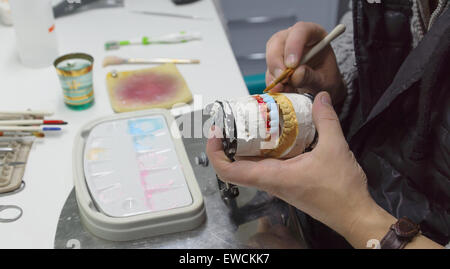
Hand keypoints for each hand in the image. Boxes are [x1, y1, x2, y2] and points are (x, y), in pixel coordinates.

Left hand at [206, 92, 379, 245]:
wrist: (353, 214)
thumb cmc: (341, 188)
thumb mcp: (335, 148)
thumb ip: (326, 120)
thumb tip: (321, 97)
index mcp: (273, 176)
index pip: (230, 171)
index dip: (215, 154)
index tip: (214, 134)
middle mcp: (270, 181)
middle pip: (236, 166)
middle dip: (228, 144)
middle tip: (232, 120)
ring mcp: (277, 183)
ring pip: (250, 165)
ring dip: (245, 146)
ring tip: (250, 122)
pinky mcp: (287, 182)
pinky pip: (266, 165)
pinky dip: (264, 150)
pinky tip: (275, 134)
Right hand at [265, 22, 345, 103]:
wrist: (321, 88)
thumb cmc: (326, 78)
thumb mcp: (325, 80)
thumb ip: (311, 77)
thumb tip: (296, 74)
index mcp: (313, 34)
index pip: (300, 31)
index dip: (293, 45)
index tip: (292, 65)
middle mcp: (295, 39)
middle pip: (278, 41)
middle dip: (277, 62)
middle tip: (282, 79)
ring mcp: (282, 50)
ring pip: (270, 55)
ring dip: (274, 74)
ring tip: (284, 88)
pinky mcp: (275, 64)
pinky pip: (269, 71)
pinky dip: (272, 82)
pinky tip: (282, 90)